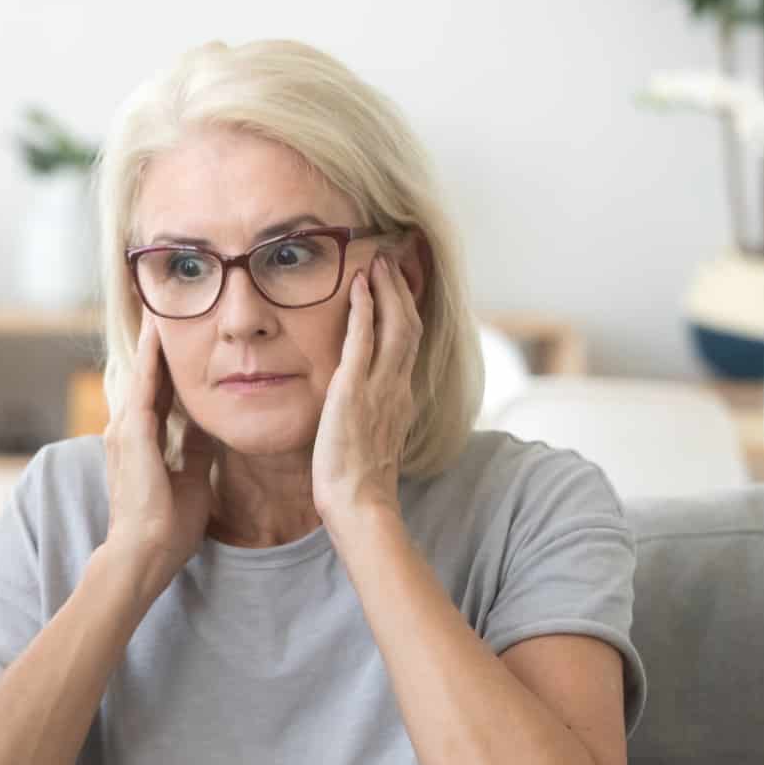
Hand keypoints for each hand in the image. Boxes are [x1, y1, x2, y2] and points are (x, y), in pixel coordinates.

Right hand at [101, 313, 215, 597]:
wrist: (142, 556)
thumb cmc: (164, 528)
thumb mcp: (192, 479)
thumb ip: (195, 450)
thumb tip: (207, 425)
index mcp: (142, 440)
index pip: (158, 390)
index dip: (167, 362)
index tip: (179, 333)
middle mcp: (127, 429)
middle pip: (145, 373)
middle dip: (155, 340)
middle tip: (162, 302)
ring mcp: (126, 430)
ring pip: (142, 372)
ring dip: (151, 340)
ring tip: (159, 305)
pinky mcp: (133, 435)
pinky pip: (145, 386)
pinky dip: (153, 358)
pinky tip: (160, 332)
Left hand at [314, 252, 419, 523]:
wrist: (359, 503)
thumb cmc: (359, 483)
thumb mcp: (371, 441)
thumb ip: (372, 417)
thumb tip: (361, 409)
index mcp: (401, 399)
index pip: (409, 345)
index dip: (407, 312)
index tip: (400, 288)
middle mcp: (398, 387)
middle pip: (409, 325)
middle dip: (402, 290)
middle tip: (391, 261)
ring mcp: (380, 387)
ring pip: (395, 325)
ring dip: (387, 290)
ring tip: (377, 263)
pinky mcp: (354, 390)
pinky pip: (363, 340)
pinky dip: (364, 309)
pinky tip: (359, 287)